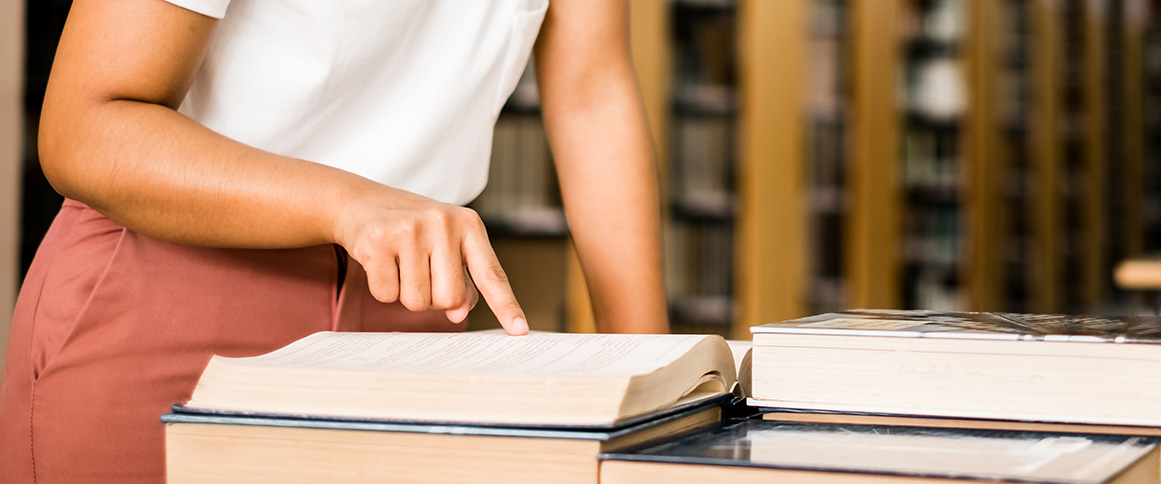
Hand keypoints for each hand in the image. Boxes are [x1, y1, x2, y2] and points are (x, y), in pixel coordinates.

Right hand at [333, 187, 526, 334]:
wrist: (360, 201)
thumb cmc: (411, 228)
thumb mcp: (446, 244)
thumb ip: (462, 278)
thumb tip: (460, 312)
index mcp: (468, 224)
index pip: (491, 274)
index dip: (506, 305)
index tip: (520, 330)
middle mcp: (443, 223)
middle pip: (449, 299)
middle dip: (433, 298)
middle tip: (419, 271)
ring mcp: (410, 229)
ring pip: (417, 302)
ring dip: (406, 293)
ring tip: (400, 264)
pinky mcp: (378, 240)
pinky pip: (387, 294)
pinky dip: (382, 287)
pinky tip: (381, 262)